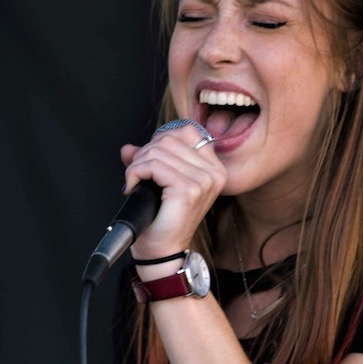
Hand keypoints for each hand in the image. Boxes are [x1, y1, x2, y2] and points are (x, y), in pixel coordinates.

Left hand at [120, 124, 226, 260]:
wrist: (162, 251)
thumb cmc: (163, 221)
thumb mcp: (160, 183)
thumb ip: (149, 161)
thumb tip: (128, 148)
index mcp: (214, 168)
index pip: (188, 132)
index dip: (162, 140)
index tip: (150, 159)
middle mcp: (214, 172)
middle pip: (170, 139)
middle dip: (145, 153)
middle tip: (138, 175)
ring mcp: (204, 181)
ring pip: (158, 151)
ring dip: (137, 165)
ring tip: (135, 182)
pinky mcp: (188, 190)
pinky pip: (153, 166)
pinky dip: (135, 173)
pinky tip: (133, 187)